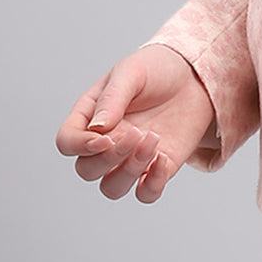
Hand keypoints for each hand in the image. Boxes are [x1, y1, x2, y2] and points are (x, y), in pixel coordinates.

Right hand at [55, 44, 215, 203]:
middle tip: (136, 133)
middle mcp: (107, 142)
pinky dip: (152, 185)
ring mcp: (130, 158)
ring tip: (153, 139)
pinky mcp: (157, 168)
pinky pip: (145, 193)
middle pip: (87, 170)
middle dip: (109, 158)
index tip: (105, 137)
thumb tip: (95, 129)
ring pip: (112, 187)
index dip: (79, 146)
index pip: (67, 142)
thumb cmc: (158, 68)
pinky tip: (164, 158)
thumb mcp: (132, 71)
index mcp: (91, 116)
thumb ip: (112, 98)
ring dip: (130, 171)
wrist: (195, 74)